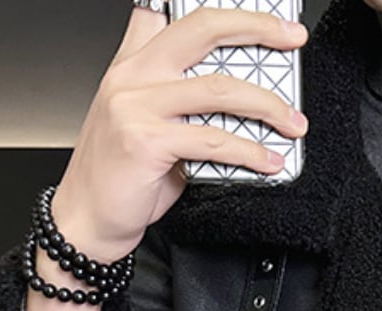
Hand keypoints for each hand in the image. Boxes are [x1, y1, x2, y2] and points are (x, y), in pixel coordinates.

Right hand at [50, 3, 310, 262]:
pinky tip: (269, 161)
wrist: (88, 218)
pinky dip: (250, 152)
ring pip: (218, 88)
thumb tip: (245, 104)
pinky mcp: (147, 142)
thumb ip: (186, 105)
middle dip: (256, 27)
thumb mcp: (151, 125)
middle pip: (202, 29)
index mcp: (134, 63)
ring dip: (267, 105)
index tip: (263, 17)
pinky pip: (213, 141)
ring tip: (293, 123)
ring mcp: (136, 106)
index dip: (222, 10)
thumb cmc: (124, 176)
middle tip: (290, 37)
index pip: (175, 14)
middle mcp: (133, 76)